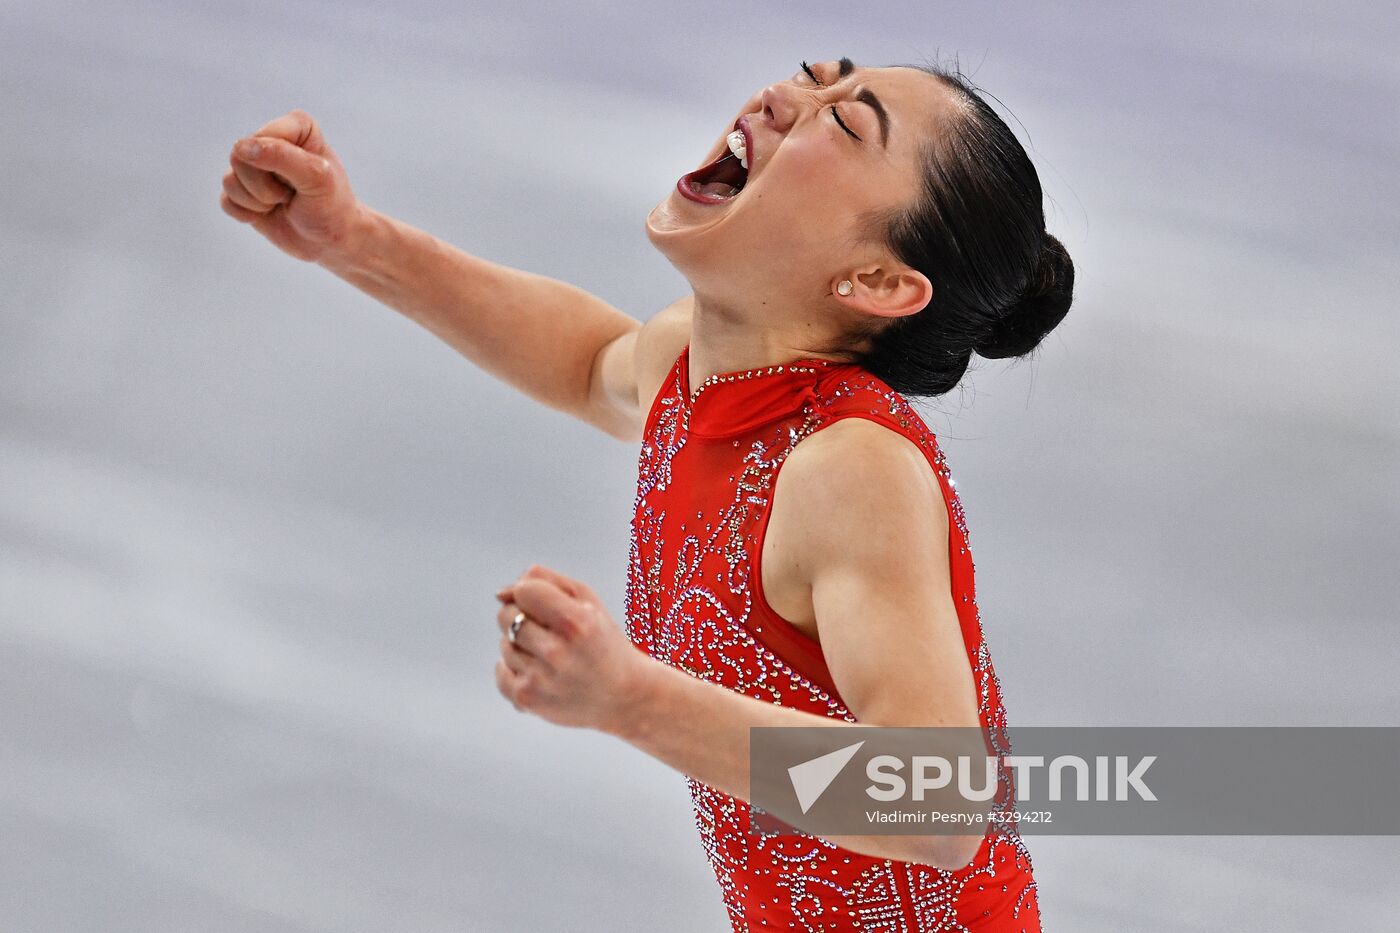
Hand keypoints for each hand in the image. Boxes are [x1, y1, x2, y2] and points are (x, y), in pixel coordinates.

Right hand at [219, 109, 365, 262]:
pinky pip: (226, 201)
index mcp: (296, 126)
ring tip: (283, 202)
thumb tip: (241, 147)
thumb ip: (282, 156)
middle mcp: (271, 139)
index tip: (304, 180)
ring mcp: (254, 165)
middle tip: (291, 195)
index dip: (277, 168)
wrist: (330, 240)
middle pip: (239, 158)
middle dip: (265, 187)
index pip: (260, 139)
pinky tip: (268, 213)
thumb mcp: (317, 179)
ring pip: (229, 180)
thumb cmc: (331, 206)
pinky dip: (248, 214)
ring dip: (258, 202)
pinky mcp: (242, 189)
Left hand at [493, 564, 650, 734]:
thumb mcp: (587, 601)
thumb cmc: (602, 640)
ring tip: (553, 655)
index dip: (532, 593)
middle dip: (522, 616)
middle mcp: (558, 652)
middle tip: (549, 629)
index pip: (524, 590)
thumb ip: (545, 581)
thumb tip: (500, 594)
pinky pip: (500, 671)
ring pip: (504, 644)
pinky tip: (540, 672)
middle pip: (505, 615)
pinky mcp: (528, 700)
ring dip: (522, 645)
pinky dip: (513, 669)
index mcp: (577, 623)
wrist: (624, 697)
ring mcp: (541, 679)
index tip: (547, 604)